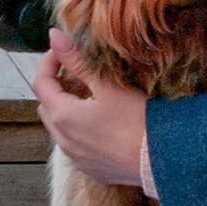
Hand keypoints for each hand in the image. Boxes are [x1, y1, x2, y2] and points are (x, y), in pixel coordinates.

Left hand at [33, 30, 150, 188]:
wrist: (166, 159)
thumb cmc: (137, 119)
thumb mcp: (107, 85)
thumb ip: (76, 61)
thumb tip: (54, 36)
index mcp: (62, 117)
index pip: (40, 83)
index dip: (48, 63)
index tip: (61, 51)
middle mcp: (63, 141)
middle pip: (46, 107)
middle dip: (55, 87)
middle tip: (75, 72)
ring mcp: (77, 158)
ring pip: (60, 128)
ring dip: (67, 110)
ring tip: (90, 97)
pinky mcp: (91, 169)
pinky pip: (75, 145)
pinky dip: (79, 130)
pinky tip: (101, 123)